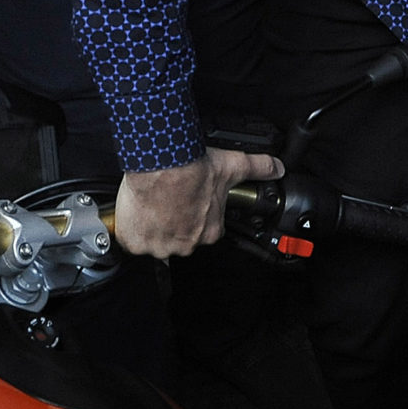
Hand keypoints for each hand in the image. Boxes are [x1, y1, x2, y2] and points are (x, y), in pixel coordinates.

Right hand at [113, 147, 283, 257]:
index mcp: (210, 232)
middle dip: (171, 224)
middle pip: (177, 239)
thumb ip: (258, 168)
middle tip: (165, 202)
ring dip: (151, 228)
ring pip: (154, 242)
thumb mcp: (233, 166)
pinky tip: (135, 213)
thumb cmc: (193, 167)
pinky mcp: (137, 242)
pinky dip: (130, 230)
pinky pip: (132, 242)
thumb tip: (277, 168)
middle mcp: (187, 243)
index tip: (184, 203)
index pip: (201, 231)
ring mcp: (161, 245)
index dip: (191, 216)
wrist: (163, 163)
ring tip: (151, 205)